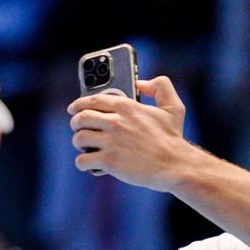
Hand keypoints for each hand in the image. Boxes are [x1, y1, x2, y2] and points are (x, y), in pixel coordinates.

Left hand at [68, 76, 195, 191]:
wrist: (175, 166)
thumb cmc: (173, 139)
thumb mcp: (173, 106)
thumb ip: (160, 86)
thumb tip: (141, 83)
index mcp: (127, 107)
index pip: (94, 100)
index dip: (79, 103)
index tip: (73, 108)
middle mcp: (116, 122)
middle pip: (82, 118)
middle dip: (76, 123)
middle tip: (77, 128)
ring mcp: (111, 142)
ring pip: (79, 138)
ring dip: (78, 142)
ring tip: (83, 147)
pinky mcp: (109, 161)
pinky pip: (83, 160)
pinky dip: (82, 163)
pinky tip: (87, 164)